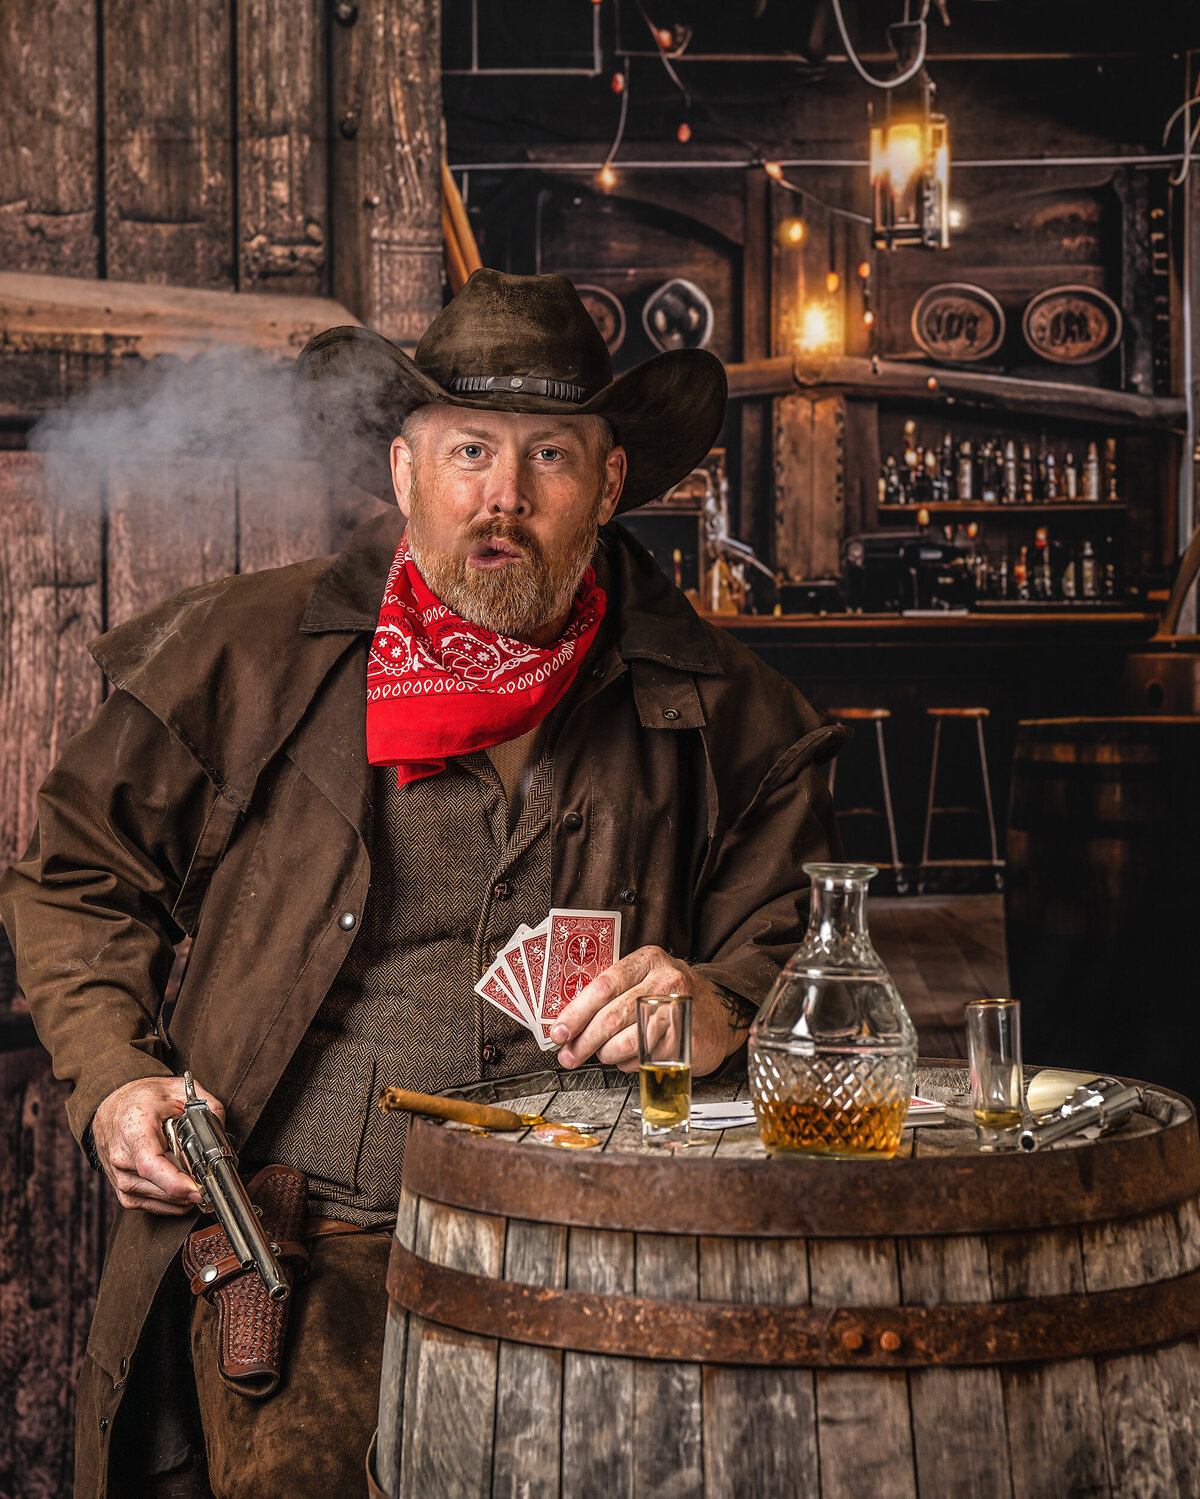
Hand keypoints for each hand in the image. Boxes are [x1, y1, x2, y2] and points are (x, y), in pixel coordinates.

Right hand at [92, 1075, 224, 1215]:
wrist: (113, 1108)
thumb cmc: (144, 1098)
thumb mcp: (179, 1090)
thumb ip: (207, 1108)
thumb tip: (222, 1135)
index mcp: (134, 1130)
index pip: (151, 1165)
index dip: (176, 1182)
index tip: (198, 1189)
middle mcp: (123, 1158)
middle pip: (163, 1187)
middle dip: (192, 1184)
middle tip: (209, 1172)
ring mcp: (121, 1180)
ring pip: (163, 1201)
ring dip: (185, 1194)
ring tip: (193, 1171)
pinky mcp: (124, 1194)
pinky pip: (156, 1207)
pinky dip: (175, 1201)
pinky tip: (183, 1184)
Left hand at [550, 946, 748, 1076]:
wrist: (723, 1011)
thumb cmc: (673, 994)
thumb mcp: (645, 977)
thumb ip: (612, 992)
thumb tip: (569, 1022)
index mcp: (648, 960)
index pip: (603, 986)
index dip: (576, 1013)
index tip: (558, 1032)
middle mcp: (666, 982)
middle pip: (611, 1017)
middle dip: (583, 1041)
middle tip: (568, 1055)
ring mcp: (679, 1012)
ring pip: (626, 1043)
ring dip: (606, 1055)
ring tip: (603, 1054)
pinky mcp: (687, 1041)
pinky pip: (644, 1059)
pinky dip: (629, 1063)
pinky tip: (630, 1057)